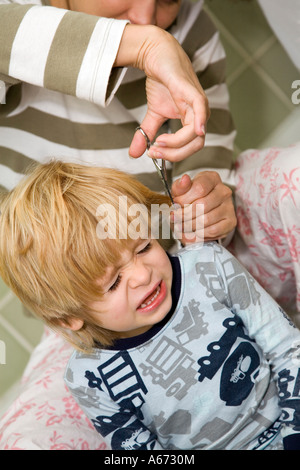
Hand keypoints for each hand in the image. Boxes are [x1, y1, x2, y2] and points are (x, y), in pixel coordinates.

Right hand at [114, 25, 208, 158]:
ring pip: (196, 135)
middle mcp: (199, 116)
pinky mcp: (193, 92)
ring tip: (157, 143)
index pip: (188, 148)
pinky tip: (195, 131)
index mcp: (192, 122)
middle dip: (173, 154)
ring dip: (176, 144)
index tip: (152, 154)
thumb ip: (146, 134)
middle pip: (194, 146)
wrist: (157, 55)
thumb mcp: (152, 113)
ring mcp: (198, 104)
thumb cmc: (161, 82)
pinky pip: (202, 110)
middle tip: (154, 152)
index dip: (171, 155)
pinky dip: (200, 122)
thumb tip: (134, 154)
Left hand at [171, 171, 235, 244]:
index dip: (184, 199)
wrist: (201, 210)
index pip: (199, 188)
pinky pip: (213, 230)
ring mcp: (229, 206)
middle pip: (202, 205)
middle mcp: (224, 191)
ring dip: (190, 225)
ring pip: (206, 220)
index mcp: (212, 178)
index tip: (176, 205)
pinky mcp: (231, 222)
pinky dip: (200, 234)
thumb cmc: (190, 198)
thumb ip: (179, 186)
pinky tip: (193, 231)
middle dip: (184, 214)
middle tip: (176, 218)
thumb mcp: (181, 190)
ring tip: (182, 225)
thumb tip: (184, 179)